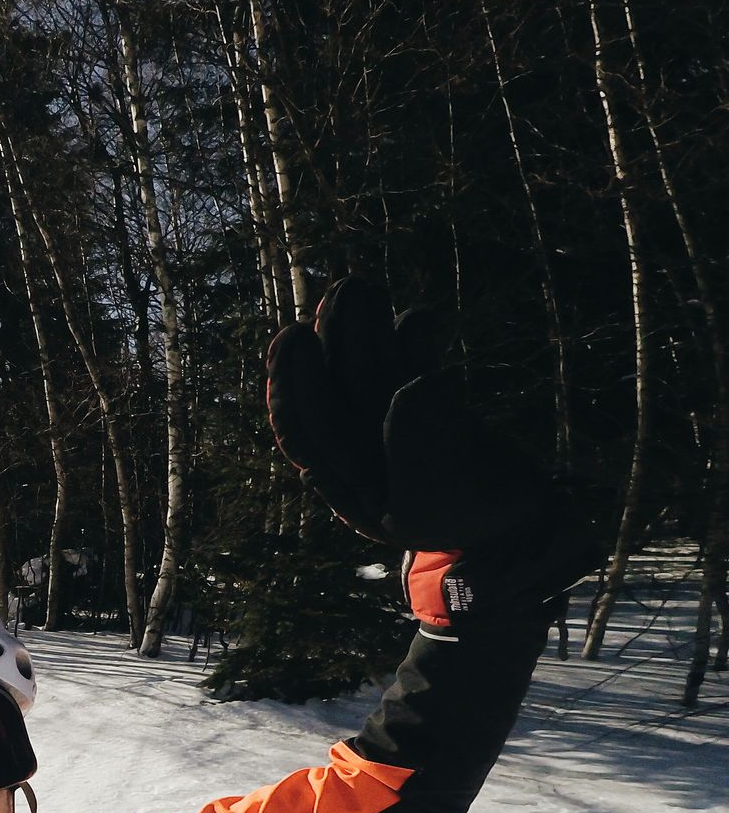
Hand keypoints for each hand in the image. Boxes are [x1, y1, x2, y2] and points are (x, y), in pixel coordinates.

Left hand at [267, 278, 597, 632]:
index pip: (305, 427)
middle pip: (333, 386)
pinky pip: (409, 367)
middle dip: (334, 337)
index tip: (297, 337)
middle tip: (344, 290)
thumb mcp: (439, 496)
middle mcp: (358, 450)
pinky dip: (412, 342)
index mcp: (342, 479)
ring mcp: (390, 426)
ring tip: (364, 286)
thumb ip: (421, 447)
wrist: (518, 526)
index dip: (293, 384)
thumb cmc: (469, 518)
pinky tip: (419, 318)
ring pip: (366, 370)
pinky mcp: (428, 406)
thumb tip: (411, 387)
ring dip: (363, 328)